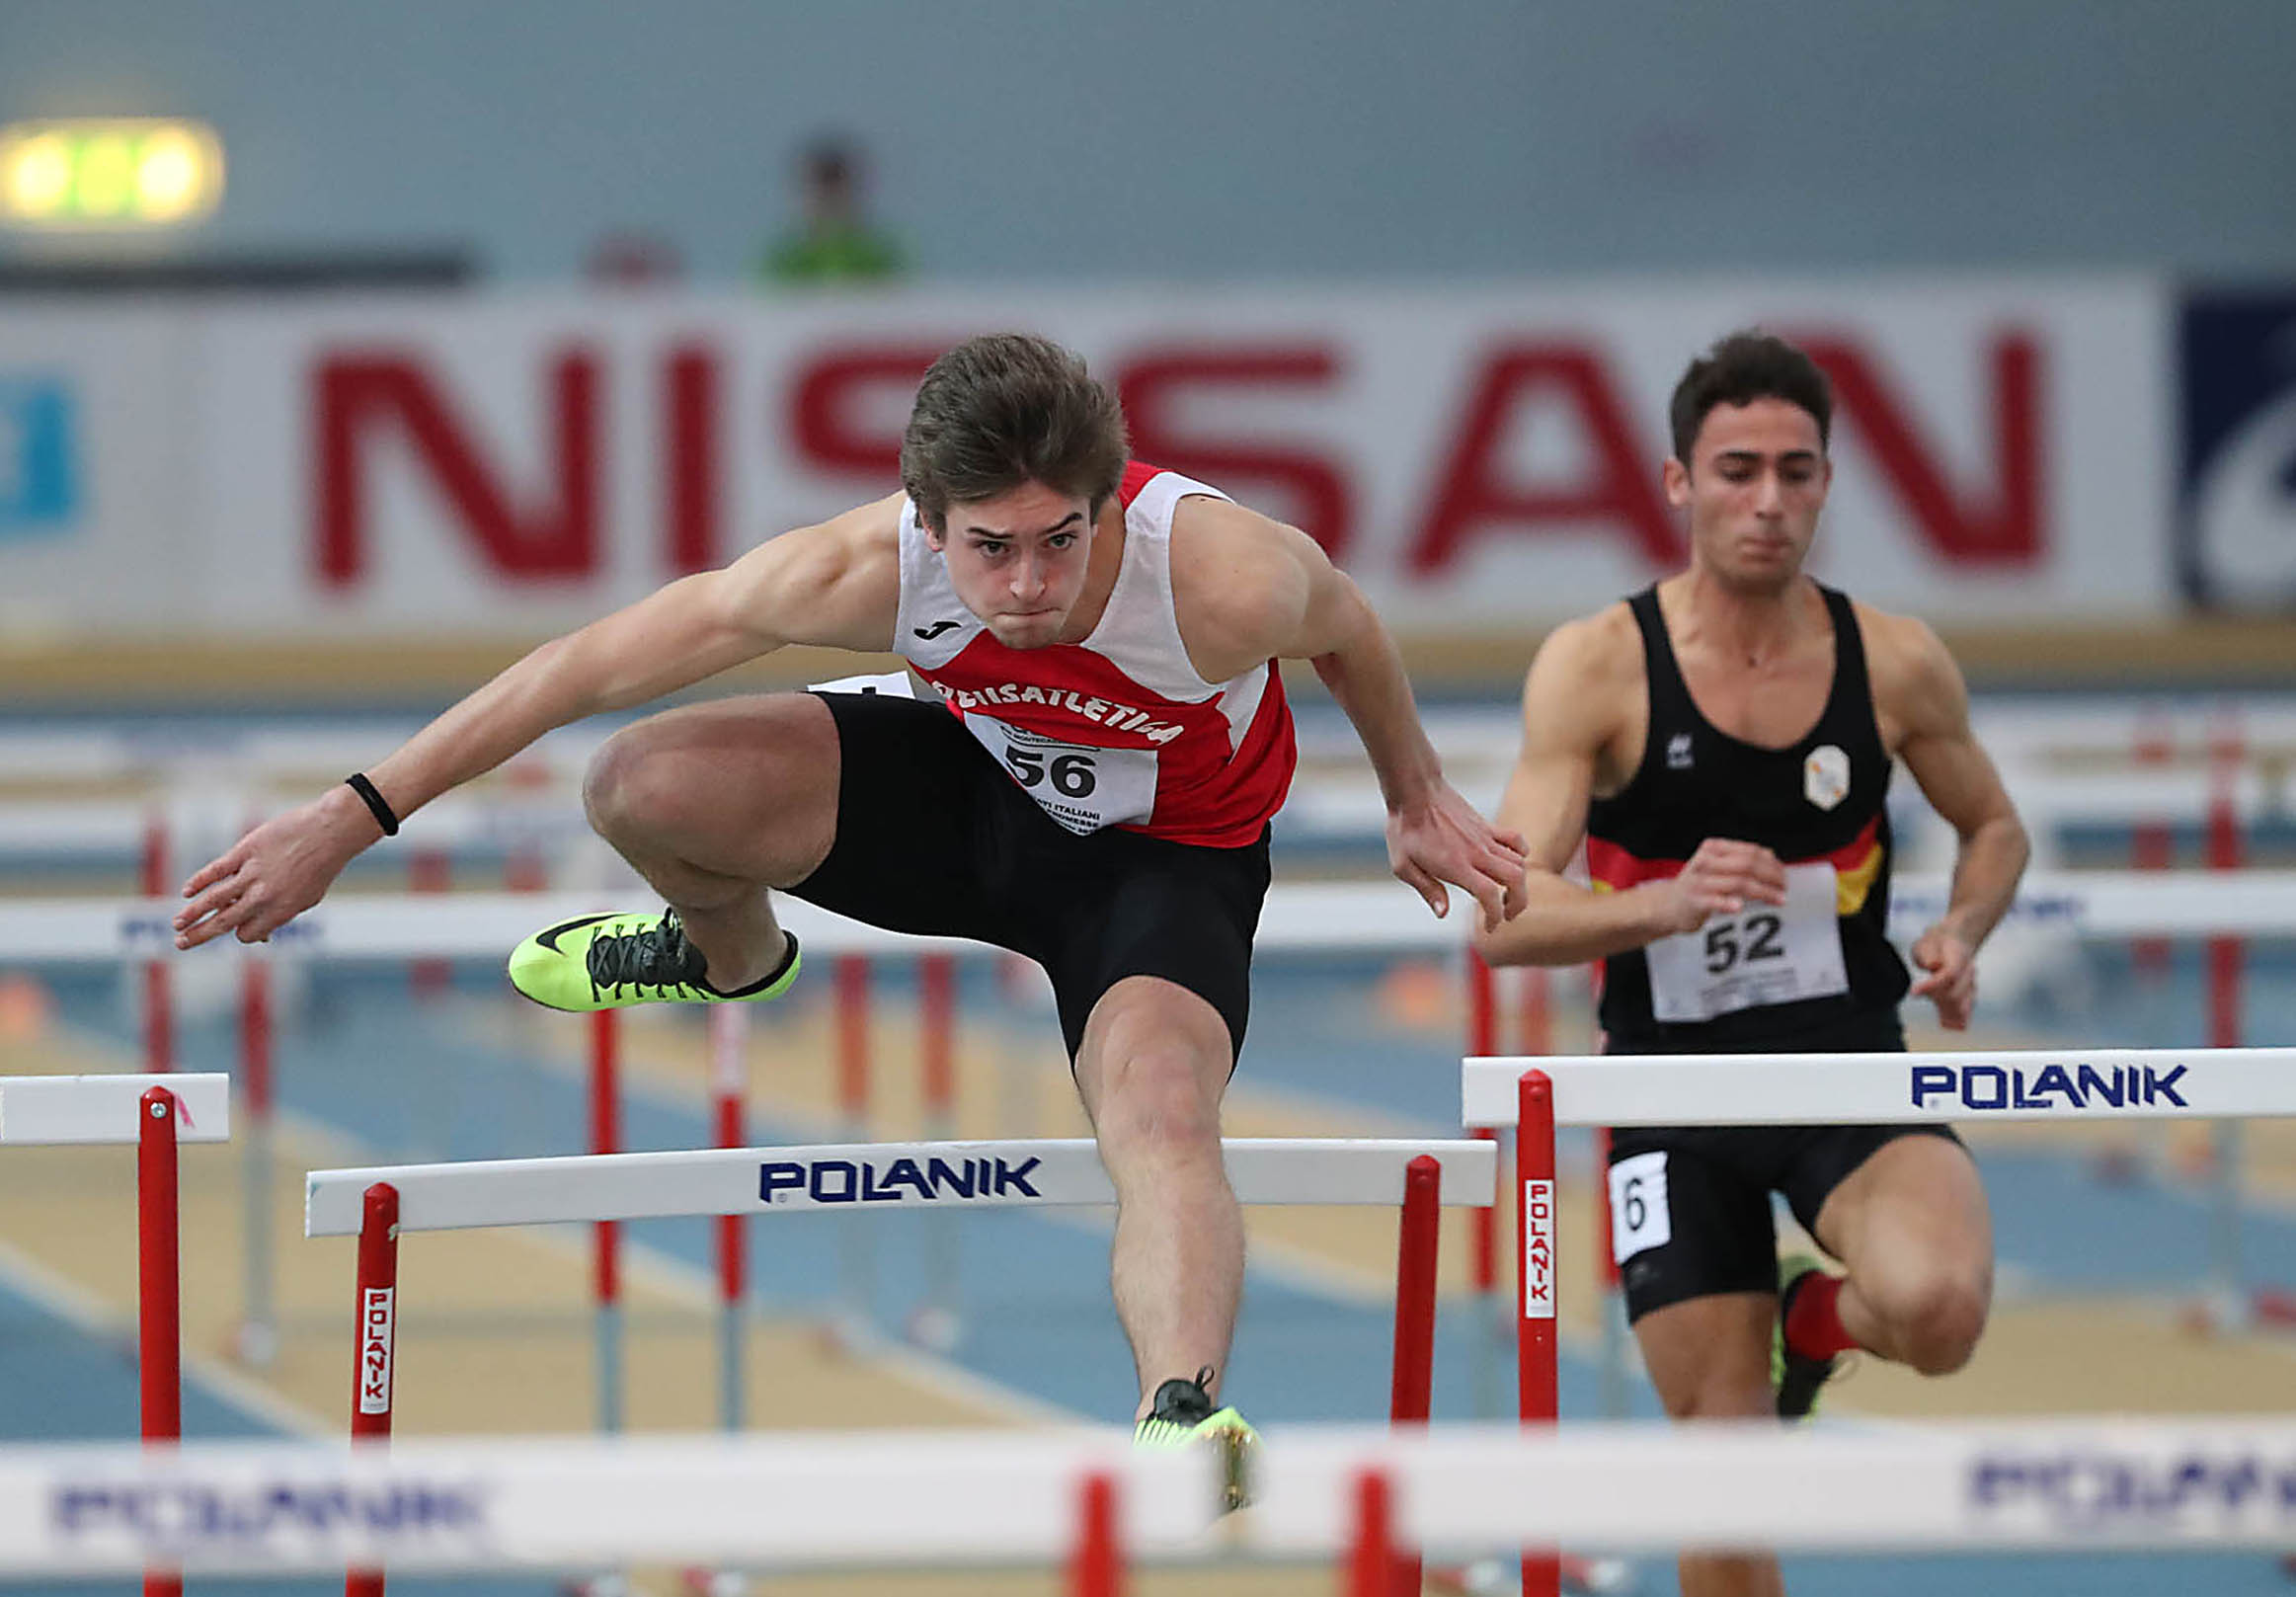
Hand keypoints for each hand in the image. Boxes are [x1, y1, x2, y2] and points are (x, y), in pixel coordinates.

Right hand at [172, 788, 373, 948]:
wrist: (331, 831)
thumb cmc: (322, 866)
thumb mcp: (308, 898)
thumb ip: (283, 915)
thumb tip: (262, 934)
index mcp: (281, 911)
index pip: (247, 934)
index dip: (239, 934)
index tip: (236, 929)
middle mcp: (264, 896)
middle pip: (223, 923)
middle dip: (199, 936)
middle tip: (180, 943)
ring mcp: (253, 873)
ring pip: (214, 899)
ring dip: (192, 913)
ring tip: (177, 924)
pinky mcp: (246, 851)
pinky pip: (216, 870)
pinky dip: (199, 882)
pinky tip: (187, 891)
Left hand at [1386, 784, 1528, 934]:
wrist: (1415, 791)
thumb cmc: (1404, 829)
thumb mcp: (1403, 865)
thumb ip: (1427, 889)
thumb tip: (1443, 913)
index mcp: (1456, 866)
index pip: (1489, 895)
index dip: (1495, 916)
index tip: (1490, 927)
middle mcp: (1476, 853)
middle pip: (1516, 880)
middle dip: (1519, 903)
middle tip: (1508, 915)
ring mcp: (1484, 838)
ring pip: (1519, 863)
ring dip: (1519, 883)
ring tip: (1507, 895)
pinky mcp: (1487, 826)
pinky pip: (1515, 840)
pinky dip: (1521, 854)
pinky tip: (1513, 863)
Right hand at [1653, 837, 1787, 934]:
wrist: (1668, 905)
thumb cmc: (1699, 885)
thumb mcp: (1717, 865)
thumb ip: (1741, 860)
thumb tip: (1772, 857)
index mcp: (1713, 848)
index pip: (1750, 851)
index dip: (1772, 864)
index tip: (1784, 877)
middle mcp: (1705, 861)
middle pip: (1747, 865)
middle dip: (1772, 877)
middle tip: (1784, 890)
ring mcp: (1699, 881)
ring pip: (1738, 882)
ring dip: (1763, 892)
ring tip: (1778, 900)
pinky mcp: (1694, 901)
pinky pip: (1715, 900)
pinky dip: (1729, 903)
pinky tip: (1740, 907)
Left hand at [1909, 924, 1977, 1029]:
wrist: (1953, 940)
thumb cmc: (1935, 945)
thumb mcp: (1925, 944)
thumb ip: (1928, 955)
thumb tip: (1933, 966)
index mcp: (1958, 956)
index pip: (1948, 975)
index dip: (1932, 986)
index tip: (1914, 992)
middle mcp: (1968, 972)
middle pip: (1956, 993)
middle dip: (1939, 1001)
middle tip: (1920, 997)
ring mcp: (1970, 983)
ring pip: (1964, 1003)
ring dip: (1951, 1013)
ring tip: (1944, 1023)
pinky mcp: (1969, 992)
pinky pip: (1967, 1007)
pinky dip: (1961, 1017)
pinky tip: (1956, 1026)